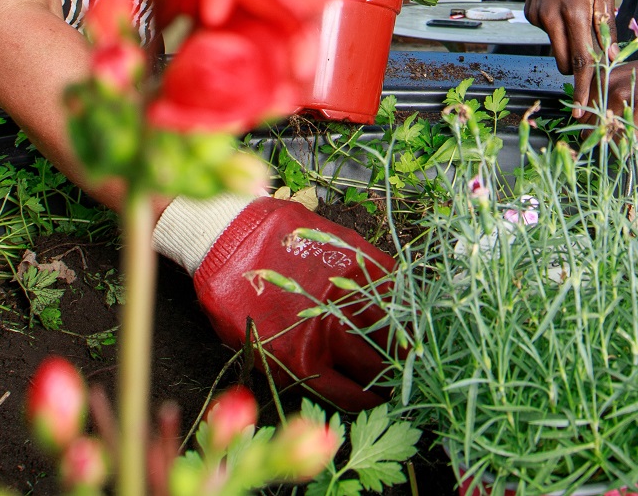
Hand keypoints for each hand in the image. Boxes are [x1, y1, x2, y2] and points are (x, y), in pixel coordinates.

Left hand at [191, 198, 393, 410]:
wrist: (229, 236)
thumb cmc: (234, 296)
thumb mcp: (255, 347)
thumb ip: (295, 369)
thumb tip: (331, 381)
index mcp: (303, 359)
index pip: (351, 395)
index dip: (369, 400)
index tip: (379, 397)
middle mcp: (330, 328)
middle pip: (376, 364)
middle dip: (390, 376)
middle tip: (397, 375)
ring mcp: (347, 289)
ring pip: (393, 326)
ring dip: (404, 341)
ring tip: (408, 347)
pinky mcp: (356, 256)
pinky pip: (391, 285)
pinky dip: (400, 301)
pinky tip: (400, 310)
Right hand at [524, 0, 614, 106]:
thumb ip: (606, 25)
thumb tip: (609, 56)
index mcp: (575, 12)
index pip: (582, 60)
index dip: (583, 87)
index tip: (582, 108)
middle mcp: (552, 17)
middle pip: (566, 63)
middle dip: (578, 70)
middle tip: (591, 63)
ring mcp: (537, 16)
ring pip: (556, 49)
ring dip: (569, 47)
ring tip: (576, 20)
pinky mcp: (529, 14)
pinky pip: (547, 34)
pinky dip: (558, 29)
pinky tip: (561, 6)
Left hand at [595, 48, 637, 154]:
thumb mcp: (629, 74)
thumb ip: (606, 94)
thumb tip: (582, 122)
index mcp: (607, 79)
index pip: (585, 117)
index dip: (592, 131)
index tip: (598, 138)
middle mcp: (619, 90)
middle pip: (602, 134)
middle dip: (611, 142)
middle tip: (626, 139)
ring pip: (622, 145)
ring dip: (630, 149)